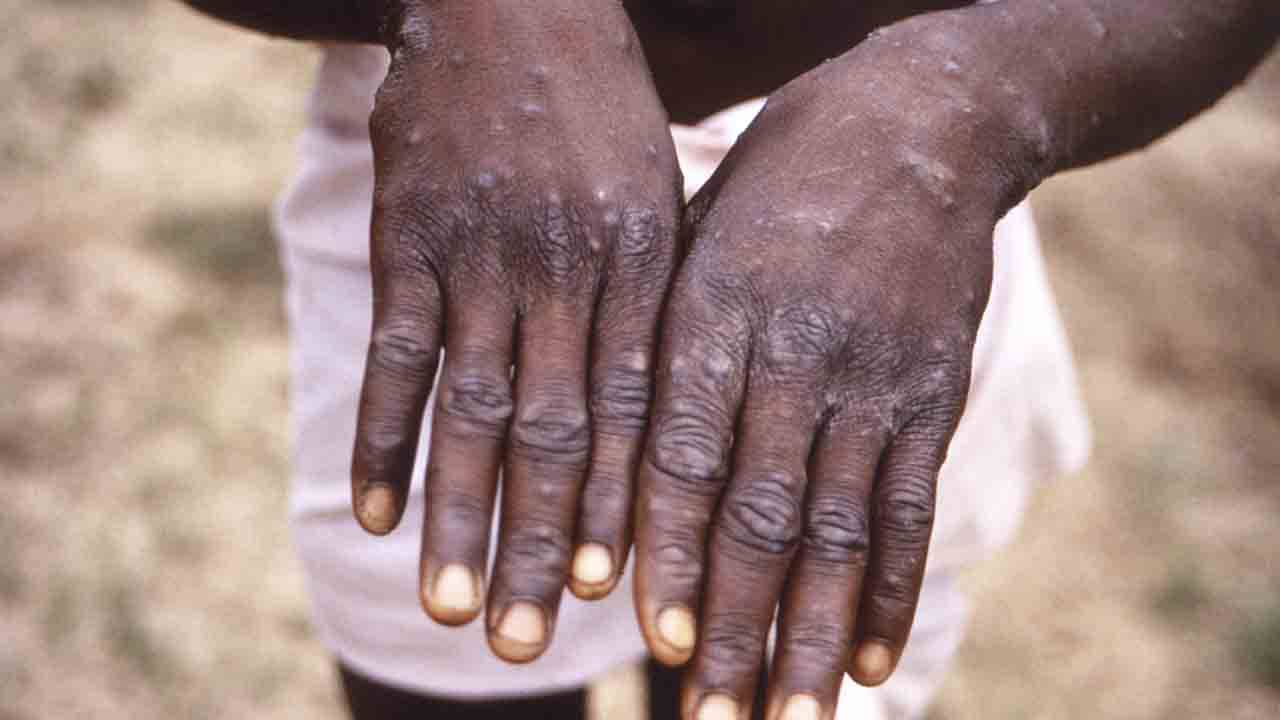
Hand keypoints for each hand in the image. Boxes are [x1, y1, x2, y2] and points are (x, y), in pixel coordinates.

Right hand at [350, 0, 681, 662]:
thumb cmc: (600, 110)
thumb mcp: (657, 192)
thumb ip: (653, 300)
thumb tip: (661, 417)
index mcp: (641, 263)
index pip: (636, 410)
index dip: (625, 508)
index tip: (618, 597)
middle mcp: (565, 270)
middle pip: (556, 433)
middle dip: (544, 544)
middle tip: (532, 643)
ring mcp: (481, 255)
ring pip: (471, 410)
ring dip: (459, 516)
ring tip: (453, 608)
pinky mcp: (409, 238)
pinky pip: (394, 354)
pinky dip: (380, 436)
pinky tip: (371, 513)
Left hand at [633, 33, 1033, 717]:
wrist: (920, 123)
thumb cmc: (777, 183)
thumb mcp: (698, 234)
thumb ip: (663, 344)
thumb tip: (613, 470)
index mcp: (714, 310)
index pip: (682, 452)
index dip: (668, 550)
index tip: (652, 638)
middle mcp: (795, 351)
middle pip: (759, 511)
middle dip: (732, 624)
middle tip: (707, 716)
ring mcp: (873, 376)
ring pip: (837, 528)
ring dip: (809, 634)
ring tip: (786, 718)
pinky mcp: (933, 392)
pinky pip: (910, 504)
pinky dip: (890, 589)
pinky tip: (868, 660)